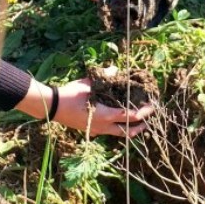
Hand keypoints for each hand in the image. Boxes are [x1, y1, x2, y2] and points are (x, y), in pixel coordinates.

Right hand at [15, 78, 154, 137]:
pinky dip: (115, 128)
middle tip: (148, 122)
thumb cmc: (71, 94)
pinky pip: (106, 132)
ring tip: (136, 125)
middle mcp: (103, 126)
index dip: (143, 113)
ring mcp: (95, 130)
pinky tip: (116, 122)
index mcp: (105, 115)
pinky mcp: (89, 130)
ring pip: (116, 134)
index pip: (130, 117)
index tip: (151, 107)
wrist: (53, 107)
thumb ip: (105, 76)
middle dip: (139, 127)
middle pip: (126, 132)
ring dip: (128, 130)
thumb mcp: (89, 83)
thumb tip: (116, 69)